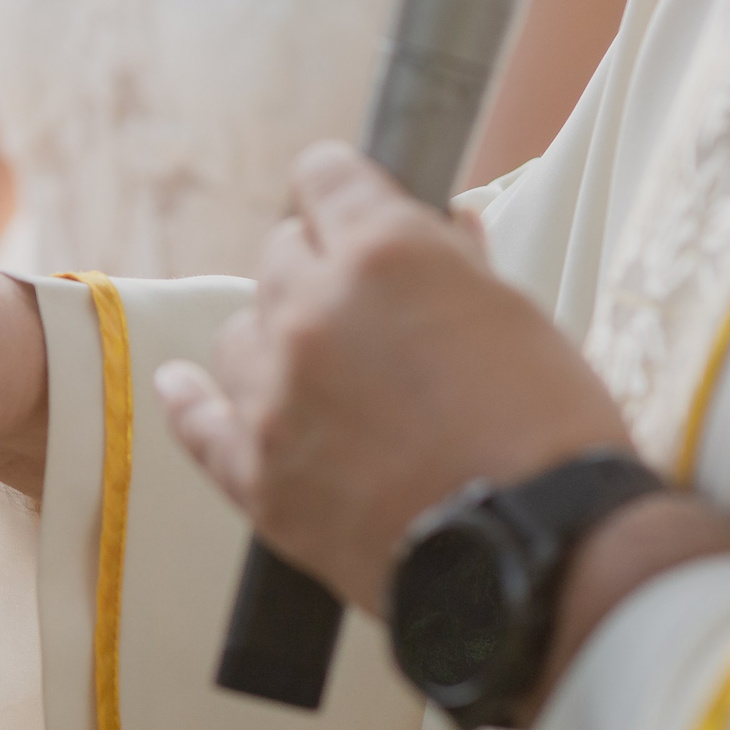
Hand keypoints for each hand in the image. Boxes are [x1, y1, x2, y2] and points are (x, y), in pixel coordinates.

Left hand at [155, 147, 633, 611]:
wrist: (536, 554)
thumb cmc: (551, 431)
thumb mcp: (520, 316)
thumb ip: (459, 263)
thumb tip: (438, 224)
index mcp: (383, 254)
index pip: (325, 176)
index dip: (344, 190)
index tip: (352, 206)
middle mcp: (310, 312)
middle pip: (279, 254)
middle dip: (318, 266)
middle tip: (363, 307)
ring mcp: (272, 395)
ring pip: (241, 333)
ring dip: (276, 337)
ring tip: (324, 370)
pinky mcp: (254, 473)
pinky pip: (196, 420)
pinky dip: (190, 398)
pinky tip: (179, 384)